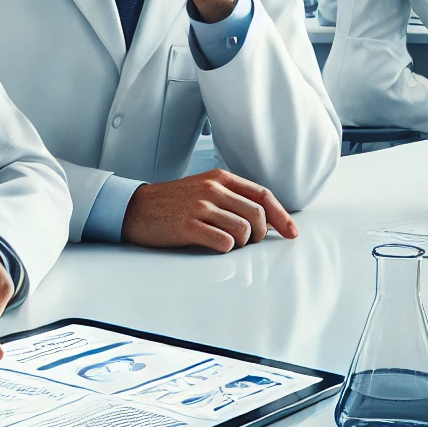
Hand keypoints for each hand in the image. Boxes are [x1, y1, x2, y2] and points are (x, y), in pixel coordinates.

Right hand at [122, 169, 298, 251]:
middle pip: (257, 214)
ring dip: (242, 243)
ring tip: (227, 242)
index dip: (281, 216)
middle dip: (261, 234)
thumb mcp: (203, 189)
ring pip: (243, 230)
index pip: (262, 195)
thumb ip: (231, 197)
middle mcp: (212, 189)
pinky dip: (226, 248)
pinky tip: (214, 245)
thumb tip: (265, 218)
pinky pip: (224, 242)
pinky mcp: (189, 226)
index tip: (291, 232)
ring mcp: (200, 207)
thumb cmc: (172, 203)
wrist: (135, 208)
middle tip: (250, 242)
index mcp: (219, 178)